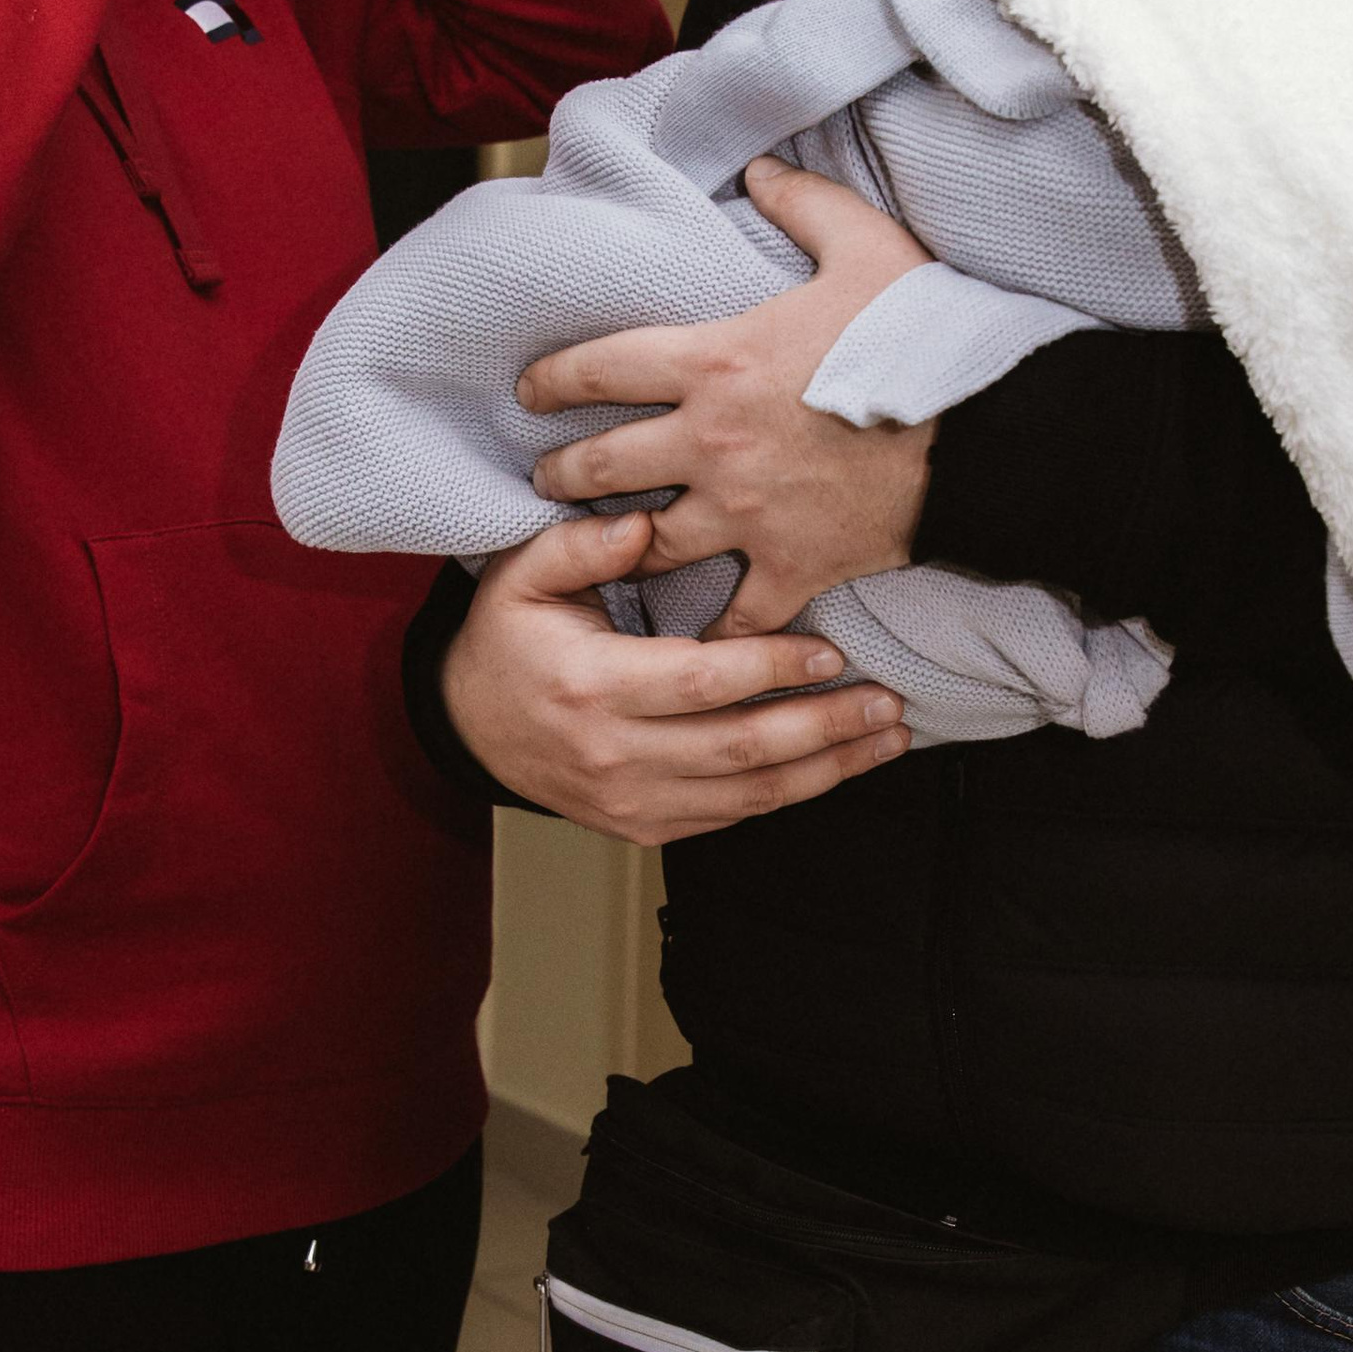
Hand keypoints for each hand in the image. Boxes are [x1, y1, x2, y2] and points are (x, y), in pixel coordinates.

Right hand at [440, 510, 908, 841]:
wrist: (466, 727)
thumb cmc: (506, 641)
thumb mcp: (521, 576)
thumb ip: (581, 545)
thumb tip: (643, 523)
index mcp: (593, 685)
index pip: (702, 681)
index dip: (772, 666)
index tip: (831, 650)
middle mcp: (616, 754)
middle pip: (742, 749)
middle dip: (825, 726)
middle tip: (886, 701)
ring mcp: (631, 801)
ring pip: (748, 797)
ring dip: (827, 769)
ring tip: (884, 739)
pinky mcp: (643, 828)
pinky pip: (730, 819)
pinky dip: (788, 795)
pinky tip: (833, 767)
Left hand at [520, 158, 936, 629]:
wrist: (988, 434)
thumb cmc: (924, 335)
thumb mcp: (866, 245)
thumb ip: (803, 203)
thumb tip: (759, 169)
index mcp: (714, 362)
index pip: (600, 367)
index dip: (552, 378)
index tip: (528, 391)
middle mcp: (711, 443)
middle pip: (603, 466)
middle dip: (562, 473)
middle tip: (545, 477)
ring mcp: (746, 513)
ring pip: (649, 544)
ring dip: (616, 545)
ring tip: (600, 545)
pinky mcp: (790, 567)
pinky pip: (734, 616)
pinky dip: (714, 631)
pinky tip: (697, 639)